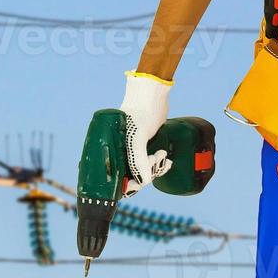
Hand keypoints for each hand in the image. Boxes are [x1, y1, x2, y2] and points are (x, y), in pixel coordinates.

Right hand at [117, 71, 172, 196]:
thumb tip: (144, 182)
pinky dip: (158, 164)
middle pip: (129, 175)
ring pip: (141, 170)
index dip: (124, 185)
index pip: (113, 176)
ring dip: (154, 168)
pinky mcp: (144, 144)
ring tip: (162, 156)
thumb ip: (138, 158)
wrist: (153, 92)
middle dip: (143, 175)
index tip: (136, 184)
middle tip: (154, 161)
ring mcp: (132, 147)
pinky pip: (149, 162)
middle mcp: (119, 148)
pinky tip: (166, 161)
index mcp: (111, 148)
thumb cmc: (141, 110)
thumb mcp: (137, 135)